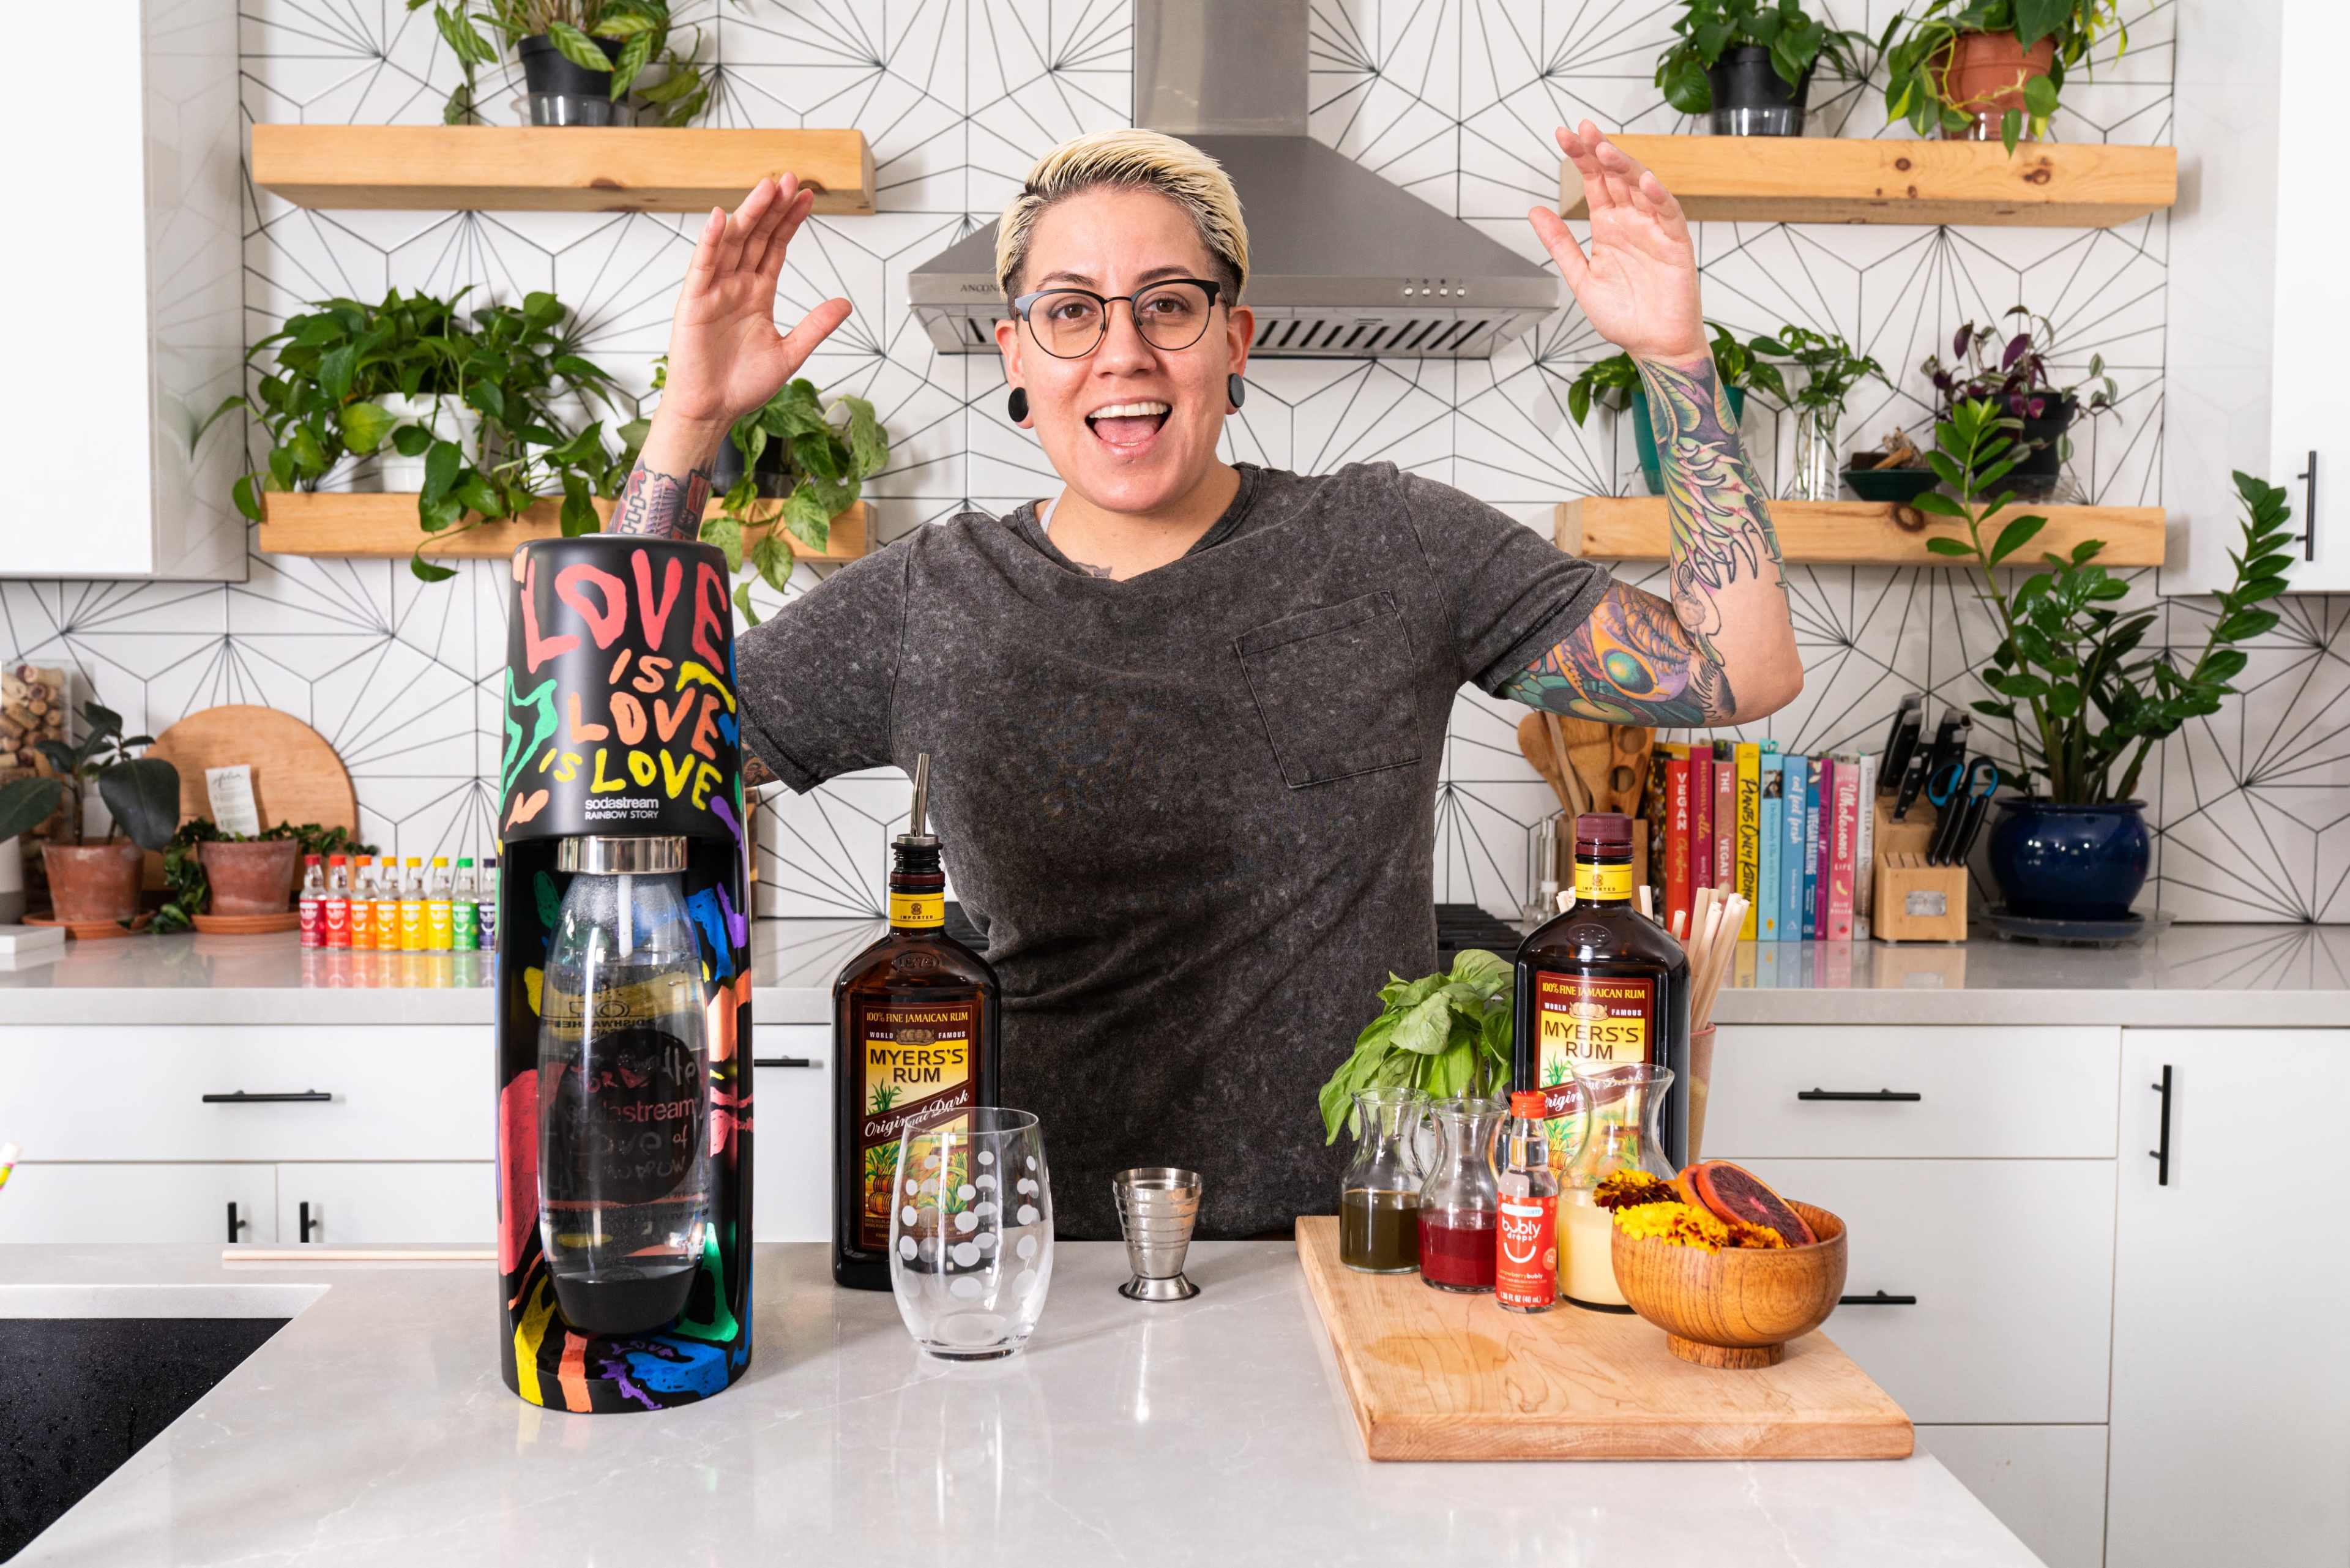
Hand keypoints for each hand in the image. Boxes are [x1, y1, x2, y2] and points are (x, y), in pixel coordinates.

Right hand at [657, 176, 851, 437]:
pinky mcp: (693, 302)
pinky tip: (720, 218)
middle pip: (756, 236)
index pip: (776, 247)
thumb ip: (815, 326)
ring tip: (767, 187)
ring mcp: (713, 290)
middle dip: (773, 207)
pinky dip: (710, 242)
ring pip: (732, 243)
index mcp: (758, 293)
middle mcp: (735, 285)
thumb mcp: (790, 353)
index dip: (790, 221)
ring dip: (748, 213)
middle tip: (790, 178)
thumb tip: (845, 304)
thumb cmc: (741, 385)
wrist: (712, 410)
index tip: (807, 197)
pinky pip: (702, 266)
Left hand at [1529, 122, 1704, 364]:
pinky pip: (1669, 214)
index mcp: (1608, 226)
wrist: (1652, 345)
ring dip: (1625, 166)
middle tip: (1582, 128)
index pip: (1594, 182)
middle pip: (1616, 176)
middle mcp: (1631, 222)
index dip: (1580, 158)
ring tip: (1605, 148)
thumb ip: (1559, 243)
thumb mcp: (1580, 276)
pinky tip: (1645, 181)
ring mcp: (1654, 230)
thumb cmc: (1624, 315)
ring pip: (1641, 187)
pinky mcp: (1675, 244)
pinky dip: (1659, 197)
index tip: (1563, 135)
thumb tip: (1534, 211)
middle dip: (1599, 151)